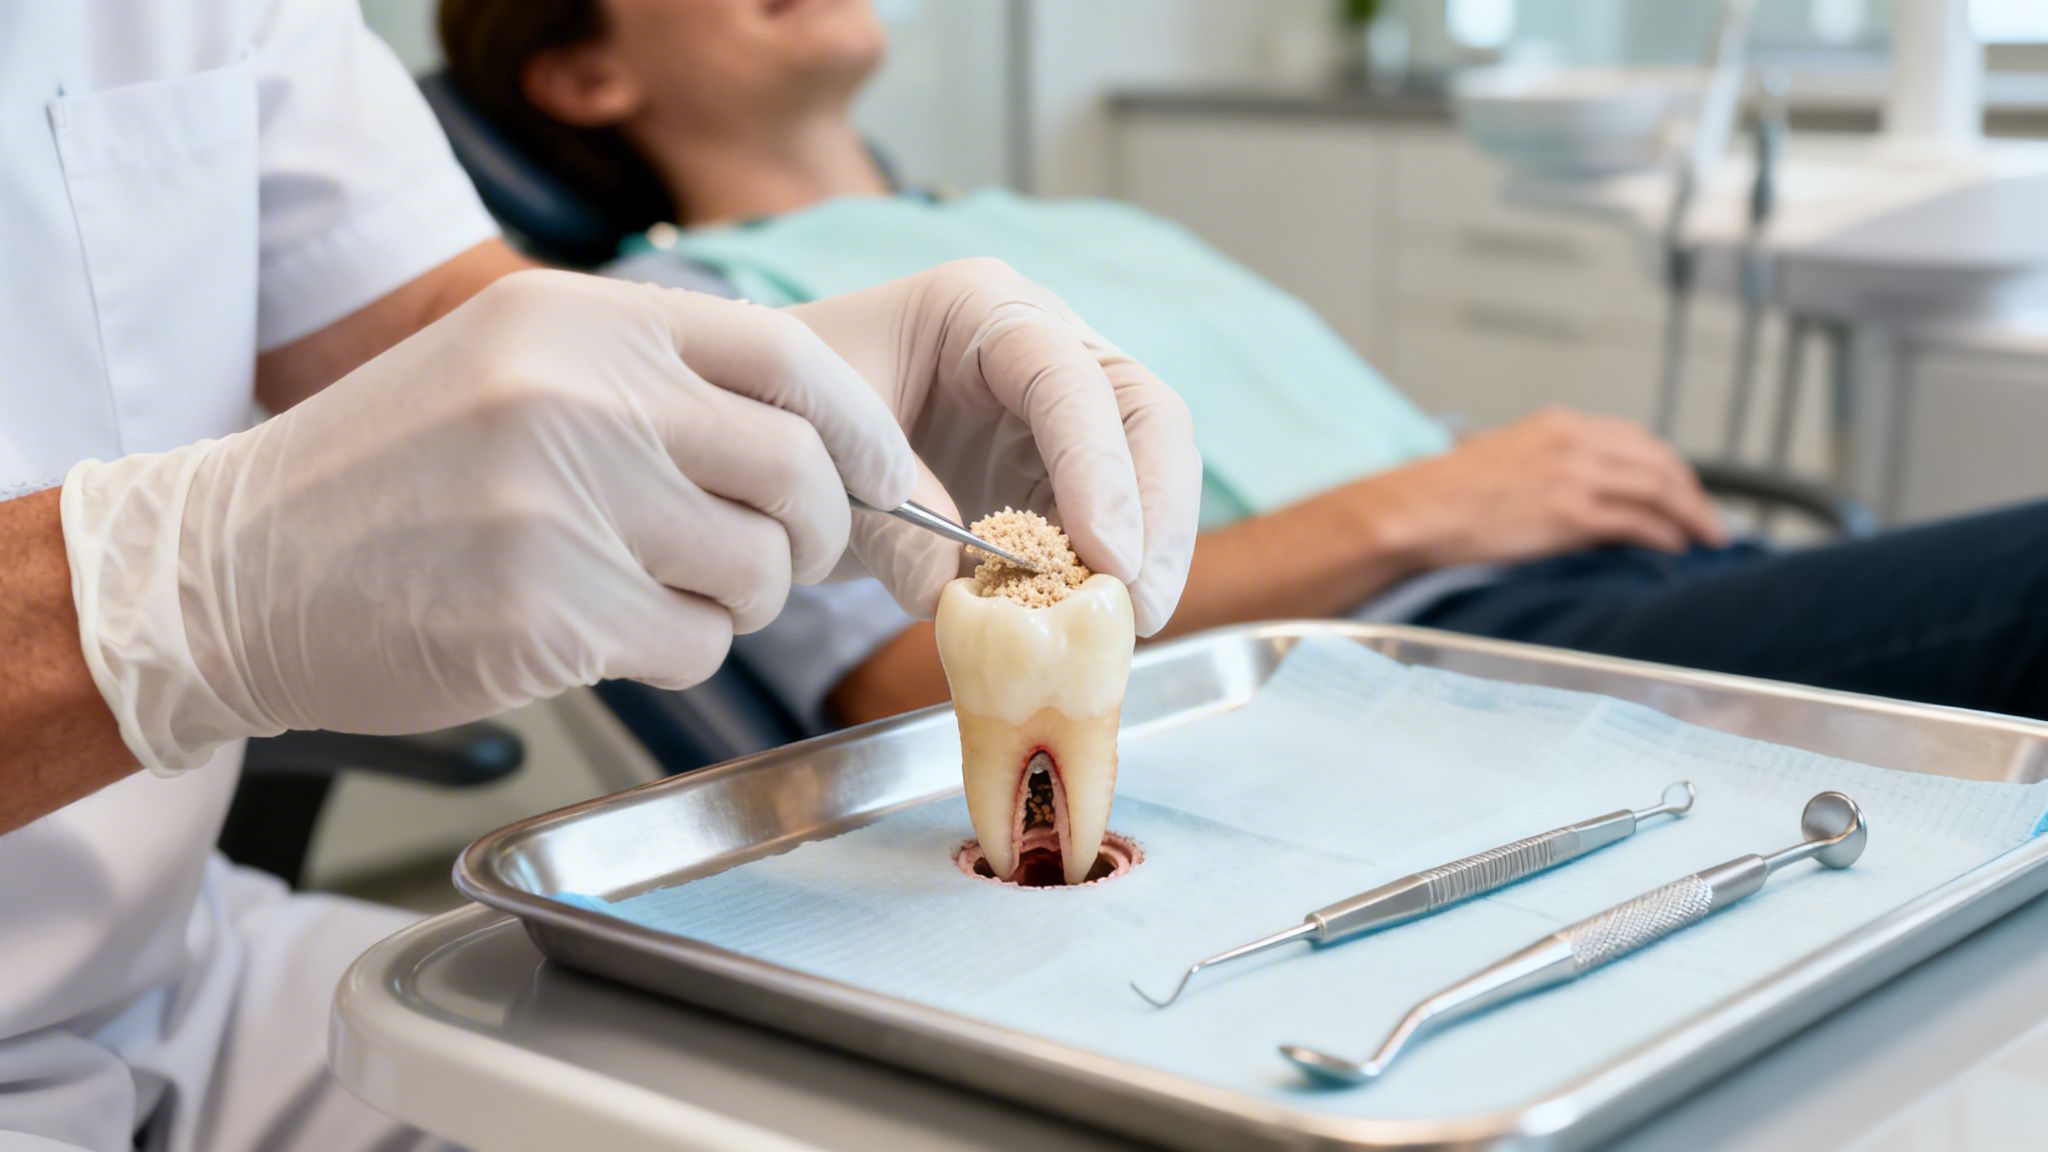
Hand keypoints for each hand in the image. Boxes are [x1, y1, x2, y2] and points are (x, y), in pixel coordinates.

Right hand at [61, 270, 916, 772]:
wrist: (231, 567)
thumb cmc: (392, 472)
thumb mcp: (516, 364)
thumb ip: (658, 384)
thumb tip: (822, 446)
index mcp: (582, 322)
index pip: (789, 357)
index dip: (861, 429)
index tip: (886, 478)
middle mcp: (579, 399)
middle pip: (797, 474)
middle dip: (818, 535)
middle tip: (785, 560)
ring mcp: (560, 506)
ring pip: (756, 572)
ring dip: (739, 600)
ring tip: (661, 591)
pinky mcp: (543, 613)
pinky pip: (692, 645)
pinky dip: (678, 652)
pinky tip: (606, 634)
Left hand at [787, 259, 1200, 635]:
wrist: (771, 430)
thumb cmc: (787, 405)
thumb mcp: (820, 447)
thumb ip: (887, 523)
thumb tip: (952, 598)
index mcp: (984, 310)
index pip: (1070, 377)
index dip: (1100, 468)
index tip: (1106, 556)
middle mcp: (1043, 351)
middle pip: (1145, 416)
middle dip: (1155, 512)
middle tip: (1138, 605)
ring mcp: (1058, 417)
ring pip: (1147, 471)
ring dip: (1150, 552)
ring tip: (1126, 627)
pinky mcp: (1055, 479)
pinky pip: (1107, 525)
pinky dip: (1107, 577)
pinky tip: (1095, 628)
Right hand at [1366, 407, 1726, 568]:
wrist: (1417, 511)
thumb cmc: (1445, 495)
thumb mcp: (1503, 458)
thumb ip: (1545, 464)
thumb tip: (1571, 492)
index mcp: (1559, 423)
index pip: (1635, 439)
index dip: (1669, 467)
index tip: (1682, 491)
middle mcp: (1574, 441)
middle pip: (1658, 461)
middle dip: (1691, 492)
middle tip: (1708, 521)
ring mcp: (1575, 475)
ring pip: (1657, 489)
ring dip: (1690, 516)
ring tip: (1707, 539)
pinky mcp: (1570, 512)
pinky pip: (1637, 521)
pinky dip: (1664, 535)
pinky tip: (1674, 549)